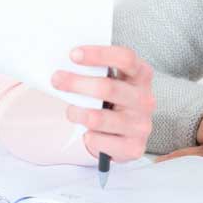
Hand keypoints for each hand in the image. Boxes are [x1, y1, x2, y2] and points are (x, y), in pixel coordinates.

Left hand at [51, 45, 153, 162]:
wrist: (125, 135)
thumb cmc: (113, 101)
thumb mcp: (111, 80)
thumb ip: (96, 71)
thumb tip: (65, 65)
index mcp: (142, 75)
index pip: (125, 58)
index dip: (99, 54)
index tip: (74, 55)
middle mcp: (145, 99)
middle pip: (108, 87)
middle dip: (77, 83)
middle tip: (57, 79)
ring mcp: (141, 124)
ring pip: (99, 117)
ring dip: (77, 113)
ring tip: (70, 111)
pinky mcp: (134, 147)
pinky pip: (99, 140)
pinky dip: (87, 136)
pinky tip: (87, 133)